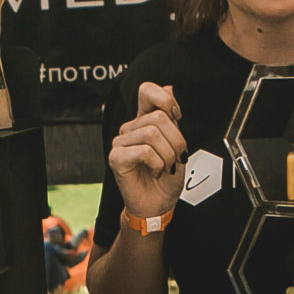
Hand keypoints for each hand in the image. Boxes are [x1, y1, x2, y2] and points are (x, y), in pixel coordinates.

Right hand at [108, 83, 187, 220]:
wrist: (158, 204)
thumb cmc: (166, 176)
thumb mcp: (176, 143)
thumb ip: (171, 117)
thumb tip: (168, 88)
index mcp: (143, 120)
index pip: (147, 90)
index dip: (165, 100)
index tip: (177, 117)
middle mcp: (130, 128)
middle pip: (158, 117)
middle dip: (176, 140)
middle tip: (174, 157)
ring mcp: (121, 142)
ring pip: (152, 133)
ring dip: (168, 154)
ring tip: (165, 166)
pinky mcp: (116, 157)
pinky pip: (144, 150)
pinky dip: (158, 164)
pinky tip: (155, 171)